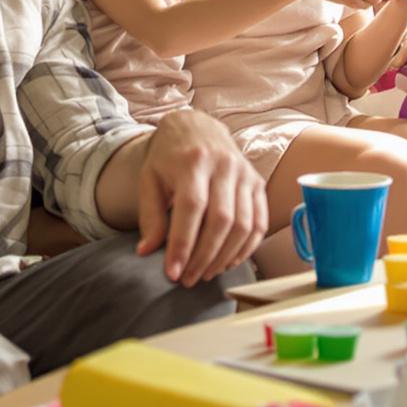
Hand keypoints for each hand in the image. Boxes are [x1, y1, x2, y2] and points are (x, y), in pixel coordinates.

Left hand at [132, 109, 266, 285]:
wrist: (196, 126)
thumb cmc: (169, 157)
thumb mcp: (149, 179)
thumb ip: (149, 215)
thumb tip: (147, 252)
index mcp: (192, 161)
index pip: (192, 208)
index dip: (183, 244)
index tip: (173, 273)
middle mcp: (223, 165)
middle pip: (221, 220)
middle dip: (204, 256)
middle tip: (188, 279)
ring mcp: (244, 174)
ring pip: (243, 225)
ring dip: (225, 257)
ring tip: (205, 273)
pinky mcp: (257, 183)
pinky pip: (259, 222)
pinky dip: (246, 248)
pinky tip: (228, 261)